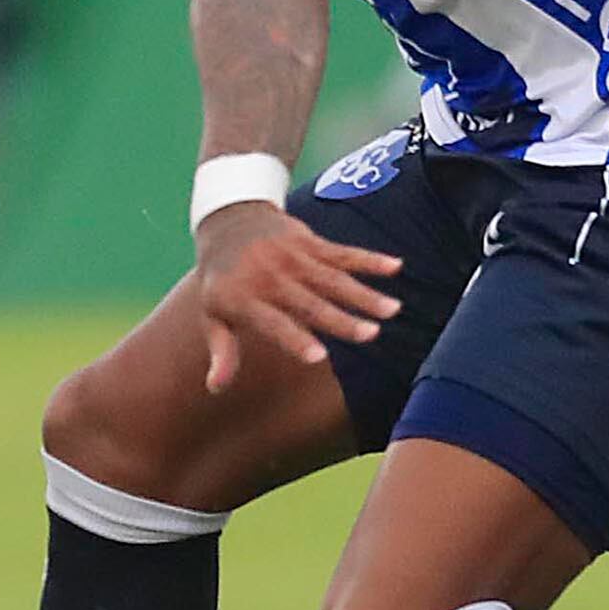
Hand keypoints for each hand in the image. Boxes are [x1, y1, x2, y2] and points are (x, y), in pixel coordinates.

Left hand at [193, 200, 400, 392]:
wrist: (229, 220)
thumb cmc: (222, 279)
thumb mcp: (213, 314)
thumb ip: (222, 351)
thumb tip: (215, 389)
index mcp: (246, 299)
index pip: (274, 323)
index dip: (296, 339)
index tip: (321, 358)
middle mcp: (271, 277)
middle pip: (311, 302)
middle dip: (342, 319)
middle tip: (371, 336)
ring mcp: (293, 257)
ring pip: (333, 279)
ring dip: (364, 294)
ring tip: (392, 310)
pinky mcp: (310, 242)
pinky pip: (342, 252)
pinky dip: (369, 259)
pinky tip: (395, 266)